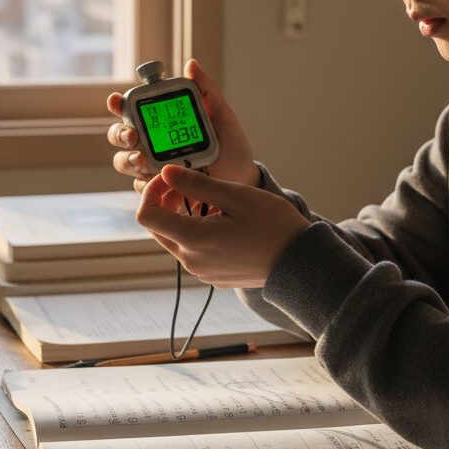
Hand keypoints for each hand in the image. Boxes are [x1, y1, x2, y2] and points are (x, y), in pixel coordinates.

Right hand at [106, 59, 259, 195]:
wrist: (241, 183)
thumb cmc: (231, 149)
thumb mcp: (223, 119)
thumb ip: (207, 92)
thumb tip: (191, 65)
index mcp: (163, 122)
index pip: (132, 109)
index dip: (118, 104)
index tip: (117, 101)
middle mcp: (151, 142)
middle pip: (119, 135)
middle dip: (120, 134)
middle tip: (133, 136)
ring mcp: (152, 167)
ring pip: (123, 162)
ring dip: (129, 159)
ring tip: (144, 161)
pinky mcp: (157, 190)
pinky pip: (139, 187)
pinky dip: (144, 183)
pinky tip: (157, 182)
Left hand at [137, 165, 308, 288]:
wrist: (301, 263)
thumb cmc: (273, 226)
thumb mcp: (235, 196)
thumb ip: (196, 184)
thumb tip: (166, 172)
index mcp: (193, 239)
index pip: (146, 216)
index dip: (150, 191)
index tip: (169, 177)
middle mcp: (191, 260)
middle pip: (158, 228)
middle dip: (165, 202)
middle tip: (188, 183)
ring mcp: (202, 271)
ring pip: (175, 239)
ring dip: (181, 216)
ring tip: (209, 199)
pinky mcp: (214, 275)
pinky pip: (193, 251)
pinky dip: (196, 232)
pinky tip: (221, 219)